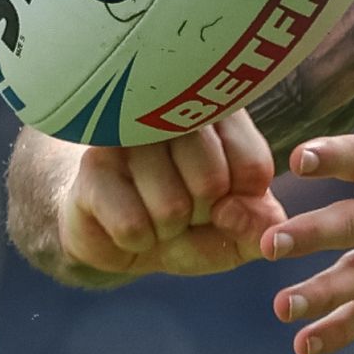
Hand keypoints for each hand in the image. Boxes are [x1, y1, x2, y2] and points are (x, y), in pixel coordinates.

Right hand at [60, 108, 284, 277]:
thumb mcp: (234, 227)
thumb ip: (259, 223)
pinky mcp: (93, 166)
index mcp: (220, 113)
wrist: (119, 231)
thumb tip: (243, 217)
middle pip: (211, 183)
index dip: (240, 203)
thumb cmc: (187, 219)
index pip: (253, 166)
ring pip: (171, 206)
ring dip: (167, 231)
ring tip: (154, 212)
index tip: (222, 198)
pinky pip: (132, 225)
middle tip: (183, 208)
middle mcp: (174, 112)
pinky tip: (128, 220)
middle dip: (201, 217)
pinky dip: (138, 241)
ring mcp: (130, 135)